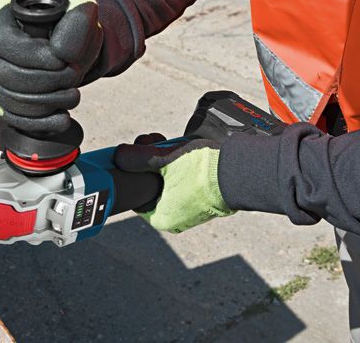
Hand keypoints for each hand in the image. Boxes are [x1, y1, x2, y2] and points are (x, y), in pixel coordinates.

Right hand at [0, 0, 101, 132]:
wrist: (69, 39)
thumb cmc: (71, 20)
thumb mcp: (81, 9)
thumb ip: (77, 22)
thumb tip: (62, 55)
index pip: (3, 42)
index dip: (35, 57)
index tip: (63, 62)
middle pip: (5, 73)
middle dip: (46, 81)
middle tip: (73, 77)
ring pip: (7, 98)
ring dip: (46, 103)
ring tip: (73, 95)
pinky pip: (10, 115)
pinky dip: (38, 122)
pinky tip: (62, 117)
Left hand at [113, 133, 234, 232]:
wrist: (241, 172)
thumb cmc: (201, 172)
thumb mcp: (162, 161)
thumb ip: (136, 159)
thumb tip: (118, 155)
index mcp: (161, 217)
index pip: (135, 193)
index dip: (131, 169)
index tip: (136, 152)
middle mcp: (174, 216)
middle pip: (149, 182)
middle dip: (148, 159)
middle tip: (153, 141)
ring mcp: (189, 208)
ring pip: (165, 178)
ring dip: (163, 157)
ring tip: (167, 142)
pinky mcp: (202, 197)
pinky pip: (181, 178)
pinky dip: (178, 163)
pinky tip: (180, 148)